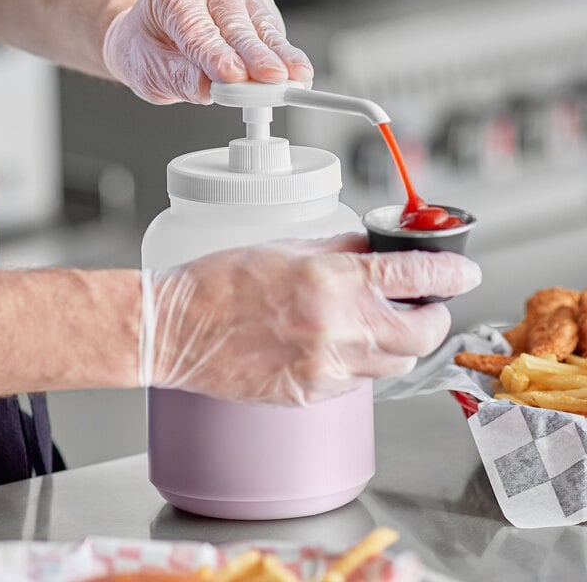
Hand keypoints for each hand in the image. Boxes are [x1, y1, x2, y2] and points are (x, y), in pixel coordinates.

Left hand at [103, 0, 312, 104]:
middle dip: (258, 56)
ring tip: (298, 78)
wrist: (156, 30)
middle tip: (274, 80)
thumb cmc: (152, 47)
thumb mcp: (150, 70)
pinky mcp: (258, 6)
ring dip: (282, 55)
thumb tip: (208, 90)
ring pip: (263, 27)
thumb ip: (179, 80)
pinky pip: (274, 30)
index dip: (218, 57)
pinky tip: (296, 73)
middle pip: (237, 27)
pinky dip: (285, 54)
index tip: (234, 77)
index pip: (199, 33)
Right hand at [139, 234, 481, 405]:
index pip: (419, 277)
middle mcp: (338, 328)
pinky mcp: (312, 394)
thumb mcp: (286, 247)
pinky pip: (359, 381)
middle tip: (423, 306)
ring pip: (397, 363)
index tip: (462, 271)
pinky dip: (362, 362)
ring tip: (376, 324)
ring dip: (399, 342)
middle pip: (424, 334)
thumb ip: (341, 250)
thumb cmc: (220, 283)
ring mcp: (327, 368)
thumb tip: (376, 251)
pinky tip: (338, 346)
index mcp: (332, 281)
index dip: (452, 272)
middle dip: (433, 318)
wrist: (178, 330)